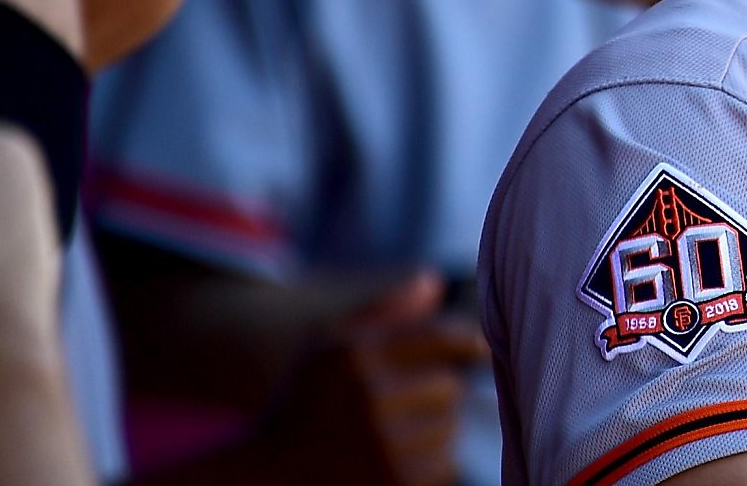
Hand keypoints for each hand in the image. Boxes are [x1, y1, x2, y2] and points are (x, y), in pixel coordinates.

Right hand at [251, 273, 487, 485]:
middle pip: (449, 387)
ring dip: (433, 431)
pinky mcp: (398, 485)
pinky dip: (429, 465)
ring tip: (392, 436)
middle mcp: (371, 398)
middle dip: (436, 393)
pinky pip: (443, 466)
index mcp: (356, 354)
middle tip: (406, 404)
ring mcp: (385, 447)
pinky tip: (394, 463)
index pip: (440, 338)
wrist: (267, 477)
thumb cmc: (301, 404)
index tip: (480, 350)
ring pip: (448, 429)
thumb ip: (382, 310)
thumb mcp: (328, 346)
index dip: (468, 343)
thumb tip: (434, 281)